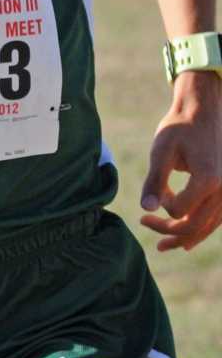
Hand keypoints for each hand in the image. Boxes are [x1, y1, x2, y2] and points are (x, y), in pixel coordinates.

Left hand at [140, 89, 221, 249]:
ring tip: (161, 245)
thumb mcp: (161, 150)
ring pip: (206, 227)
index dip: (161, 206)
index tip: (155, 189)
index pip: (180, 210)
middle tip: (144, 223)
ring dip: (183, 236)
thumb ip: (154, 180)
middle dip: (168, 230)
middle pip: (194, 225)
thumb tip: (145, 208)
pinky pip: (214, 219)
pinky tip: (184, 242)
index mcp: (208, 178)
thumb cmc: (180, 128)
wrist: (203, 111)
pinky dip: (198, 230)